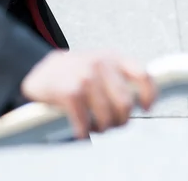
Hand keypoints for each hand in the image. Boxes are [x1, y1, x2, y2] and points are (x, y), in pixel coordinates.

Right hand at [20, 50, 155, 138]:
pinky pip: (86, 122)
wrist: (39, 71)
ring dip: (101, 128)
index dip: (148, 96)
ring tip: (92, 125)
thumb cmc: (74, 73)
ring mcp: (85, 76)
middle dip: (119, 120)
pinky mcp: (70, 91)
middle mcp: (100, 63)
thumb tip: (140, 101)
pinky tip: (79, 128)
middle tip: (109, 122)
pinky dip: (83, 131)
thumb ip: (120, 77)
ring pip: (108, 117)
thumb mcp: (100, 65)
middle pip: (125, 104)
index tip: (144, 108)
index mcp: (112, 57)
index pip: (142, 75)